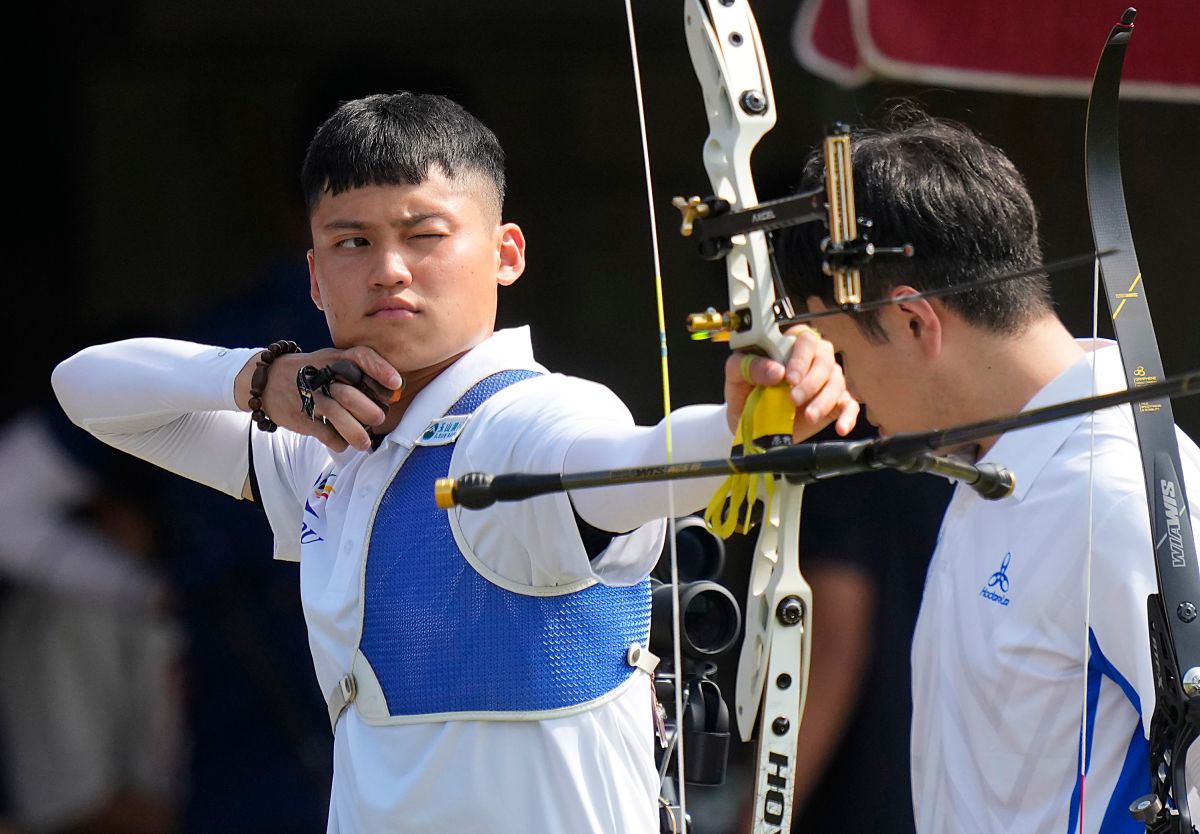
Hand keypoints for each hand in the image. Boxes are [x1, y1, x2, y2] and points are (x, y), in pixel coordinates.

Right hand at [235, 345, 401, 451]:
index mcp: (334, 359)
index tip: (396, 384)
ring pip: (338, 417)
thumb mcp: (330, 360)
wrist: (266, 381)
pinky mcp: (300, 417)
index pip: (360, 357)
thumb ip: (356, 371)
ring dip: (356, 433)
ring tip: (364, 443)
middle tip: (378, 419)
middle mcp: (323, 376)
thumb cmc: (311, 372)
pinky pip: (325, 434)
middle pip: (351, 395)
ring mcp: (310, 397)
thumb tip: (393, 391)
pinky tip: (342, 442)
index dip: (380, 369)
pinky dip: (338, 442)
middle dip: (369, 411)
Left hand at [724, 325, 857, 441]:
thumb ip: (749, 365)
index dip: (801, 355)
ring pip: (837, 383)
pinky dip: (848, 416)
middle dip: (811, 381)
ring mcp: (824, 383)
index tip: (789, 377)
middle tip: (794, 399)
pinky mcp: (833, 405)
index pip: (806, 338)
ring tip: (808, 416)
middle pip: (825, 360)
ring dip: (824, 400)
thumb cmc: (743, 392)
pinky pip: (849, 406)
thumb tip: (776, 370)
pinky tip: (840, 427)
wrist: (746, 423)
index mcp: (789, 347)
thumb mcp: (736, 375)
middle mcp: (811, 361)